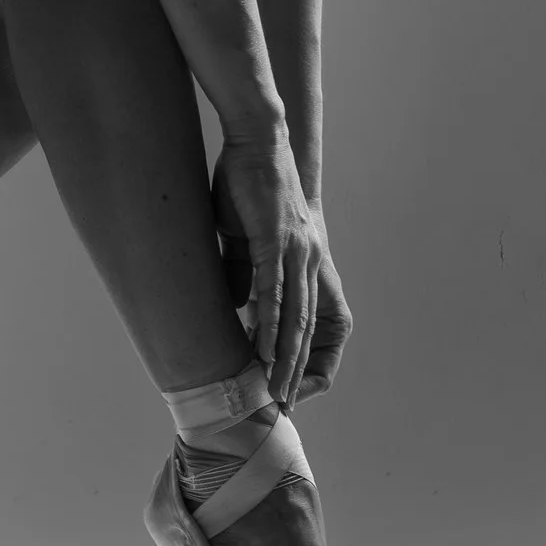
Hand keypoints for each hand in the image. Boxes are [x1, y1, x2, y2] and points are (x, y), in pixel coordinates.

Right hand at [210, 138, 348, 409]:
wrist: (260, 140)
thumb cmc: (250, 183)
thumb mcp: (243, 235)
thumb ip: (241, 270)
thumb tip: (236, 304)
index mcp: (304, 261)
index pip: (309, 320)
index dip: (298, 354)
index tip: (284, 383)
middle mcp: (308, 261)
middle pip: (306, 329)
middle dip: (295, 370)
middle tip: (283, 405)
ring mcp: (295, 252)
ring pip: (293, 319)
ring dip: (284, 358)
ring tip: (275, 391)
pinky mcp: (275, 241)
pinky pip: (273, 293)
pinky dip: (269, 325)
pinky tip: (263, 350)